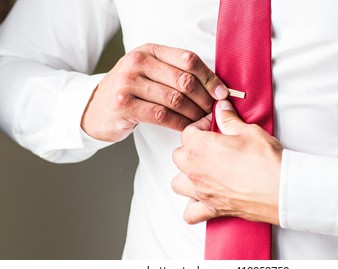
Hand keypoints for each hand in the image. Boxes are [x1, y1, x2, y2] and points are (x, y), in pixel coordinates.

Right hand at [81, 43, 228, 141]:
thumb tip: (216, 88)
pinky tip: (187, 128)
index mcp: (149, 50)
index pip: (188, 59)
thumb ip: (176, 74)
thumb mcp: (149, 73)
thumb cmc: (131, 92)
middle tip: (213, 111)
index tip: (222, 93)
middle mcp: (137, 62)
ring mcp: (128, 83)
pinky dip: (180, 124)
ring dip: (194, 114)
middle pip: (184, 80)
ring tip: (203, 121)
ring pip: (175, 99)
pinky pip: (163, 115)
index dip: (209, 77)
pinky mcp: (124, 105)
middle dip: (205, 99)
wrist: (96, 108)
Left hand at [172, 100, 282, 224]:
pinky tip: (203, 198)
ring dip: (186, 175)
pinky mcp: (213, 208)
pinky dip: (192, 206)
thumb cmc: (265, 161)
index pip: (188, 131)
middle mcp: (195, 171)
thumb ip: (229, 119)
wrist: (282, 188)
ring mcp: (202, 191)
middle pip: (179, 155)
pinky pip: (190, 213)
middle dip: (192, 147)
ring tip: (203, 169)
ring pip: (178, 183)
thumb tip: (222, 109)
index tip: (216, 124)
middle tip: (212, 143)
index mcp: (199, 148)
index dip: (202, 124)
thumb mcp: (248, 131)